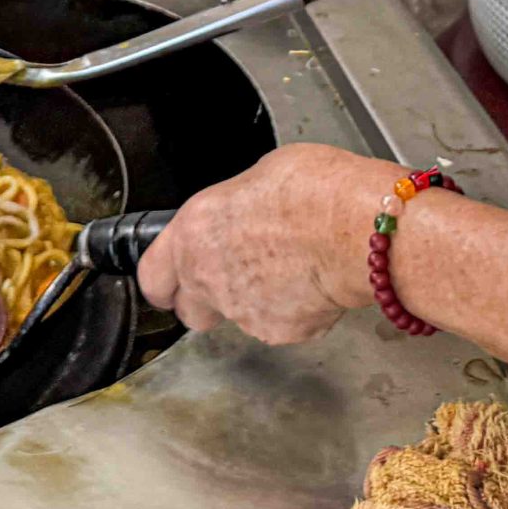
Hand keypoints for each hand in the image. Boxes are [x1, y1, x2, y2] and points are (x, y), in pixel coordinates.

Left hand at [137, 144, 390, 343]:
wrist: (355, 228)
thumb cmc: (315, 190)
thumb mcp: (259, 176)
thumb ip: (235, 208)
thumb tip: (243, 214)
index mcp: (194, 232)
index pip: (152, 276)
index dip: (165, 278)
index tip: (173, 276)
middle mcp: (208, 277)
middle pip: (189, 310)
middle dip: (205, 299)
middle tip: (235, 276)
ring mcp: (241, 312)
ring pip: (236, 318)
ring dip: (253, 302)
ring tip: (288, 271)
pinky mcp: (277, 332)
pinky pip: (276, 325)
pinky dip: (291, 311)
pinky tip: (311, 284)